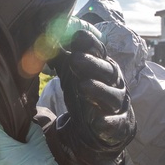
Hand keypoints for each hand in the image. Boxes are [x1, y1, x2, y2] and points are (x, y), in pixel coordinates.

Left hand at [47, 28, 135, 164]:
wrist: (102, 127)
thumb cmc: (87, 93)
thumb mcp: (73, 75)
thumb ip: (62, 57)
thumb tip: (45, 37)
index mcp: (104, 67)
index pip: (99, 52)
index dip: (90, 44)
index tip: (77, 36)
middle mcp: (114, 83)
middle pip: (106, 71)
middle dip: (91, 64)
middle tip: (74, 59)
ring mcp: (117, 104)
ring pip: (111, 96)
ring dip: (98, 90)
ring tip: (83, 86)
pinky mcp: (118, 125)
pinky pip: (114, 124)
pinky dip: (107, 123)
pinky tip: (97, 122)